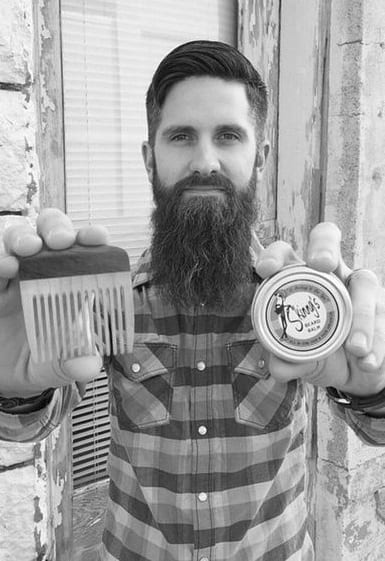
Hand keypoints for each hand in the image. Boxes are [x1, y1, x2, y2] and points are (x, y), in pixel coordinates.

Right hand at [0, 209, 108, 396]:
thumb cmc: (39, 363)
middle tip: (60, 241)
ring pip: (16, 237)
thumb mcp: (56, 370)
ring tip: (29, 248)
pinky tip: (4, 266)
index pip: (84, 251)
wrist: (3, 377)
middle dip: (57, 228)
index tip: (98, 237)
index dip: (91, 238)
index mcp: (70, 284)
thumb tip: (90, 366)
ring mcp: (12, 275)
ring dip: (23, 236)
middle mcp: (42, 271)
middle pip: (50, 231)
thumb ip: (73, 366)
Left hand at [252, 222, 384, 396]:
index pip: (285, 253)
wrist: (357, 373)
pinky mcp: (384, 307)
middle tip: (321, 264)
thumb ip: (289, 362)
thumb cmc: (321, 355)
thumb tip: (279, 367)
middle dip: (323, 247)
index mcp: (300, 280)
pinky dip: (378, 343)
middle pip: (327, 239)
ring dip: (361, 316)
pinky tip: (368, 363)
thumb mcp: (303, 362)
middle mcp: (331, 274)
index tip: (266, 270)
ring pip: (365, 282)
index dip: (275, 255)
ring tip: (355, 349)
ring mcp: (360, 287)